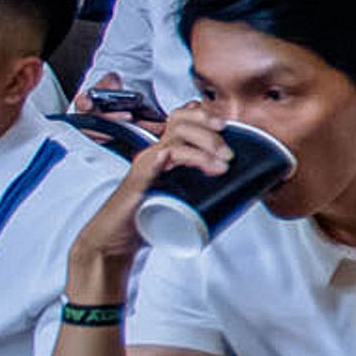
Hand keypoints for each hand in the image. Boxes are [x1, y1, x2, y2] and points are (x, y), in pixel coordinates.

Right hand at [67, 103, 238, 284]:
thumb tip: (240, 191)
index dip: (204, 115)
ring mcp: (146, 167)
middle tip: (228, 151)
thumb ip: (203, 190)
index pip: (182, 119)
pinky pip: (154, 162)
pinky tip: (184, 161)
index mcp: (165, 153)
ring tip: (222, 163)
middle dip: (209, 130)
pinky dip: (174, 158)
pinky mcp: (137, 183)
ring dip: (203, 147)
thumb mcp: (181, 198)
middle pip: (180, 122)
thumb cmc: (146, 219)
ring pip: (174, 139)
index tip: (228, 126)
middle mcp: (154, 154)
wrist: (115, 240)